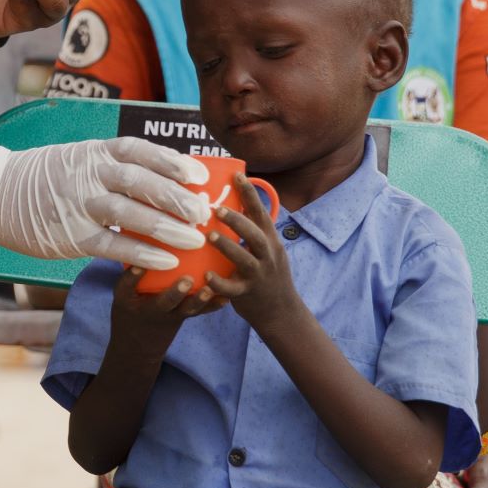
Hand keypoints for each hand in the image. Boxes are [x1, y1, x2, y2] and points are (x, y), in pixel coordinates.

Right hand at [0, 138, 212, 269]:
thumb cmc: (48, 177)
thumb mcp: (80, 158)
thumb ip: (115, 166)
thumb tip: (165, 178)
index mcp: (96, 151)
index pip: (140, 150)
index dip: (172, 161)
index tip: (199, 175)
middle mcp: (90, 173)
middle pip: (141, 181)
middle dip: (177, 197)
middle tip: (205, 212)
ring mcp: (80, 204)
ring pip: (130, 213)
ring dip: (166, 226)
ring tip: (194, 239)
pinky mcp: (72, 235)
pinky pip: (112, 245)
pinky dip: (141, 253)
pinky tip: (165, 261)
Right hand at [112, 266, 224, 351]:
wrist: (139, 345)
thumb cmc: (129, 310)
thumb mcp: (121, 296)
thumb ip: (129, 275)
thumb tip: (139, 240)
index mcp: (130, 302)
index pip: (128, 288)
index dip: (133, 277)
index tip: (140, 266)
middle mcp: (153, 311)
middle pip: (165, 302)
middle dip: (176, 293)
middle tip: (187, 280)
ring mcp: (171, 316)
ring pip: (187, 310)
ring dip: (201, 300)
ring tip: (212, 289)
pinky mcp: (184, 317)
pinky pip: (200, 312)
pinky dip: (214, 305)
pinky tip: (226, 296)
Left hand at [201, 173, 298, 332]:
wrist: (282, 312)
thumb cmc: (268, 276)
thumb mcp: (268, 250)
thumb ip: (254, 232)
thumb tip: (232, 204)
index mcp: (270, 242)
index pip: (262, 214)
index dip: (251, 194)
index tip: (238, 175)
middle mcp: (268, 256)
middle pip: (256, 234)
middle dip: (238, 220)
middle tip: (218, 208)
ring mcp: (259, 276)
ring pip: (245, 259)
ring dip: (227, 246)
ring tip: (209, 235)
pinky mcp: (248, 294)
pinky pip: (233, 289)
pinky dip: (220, 282)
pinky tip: (206, 275)